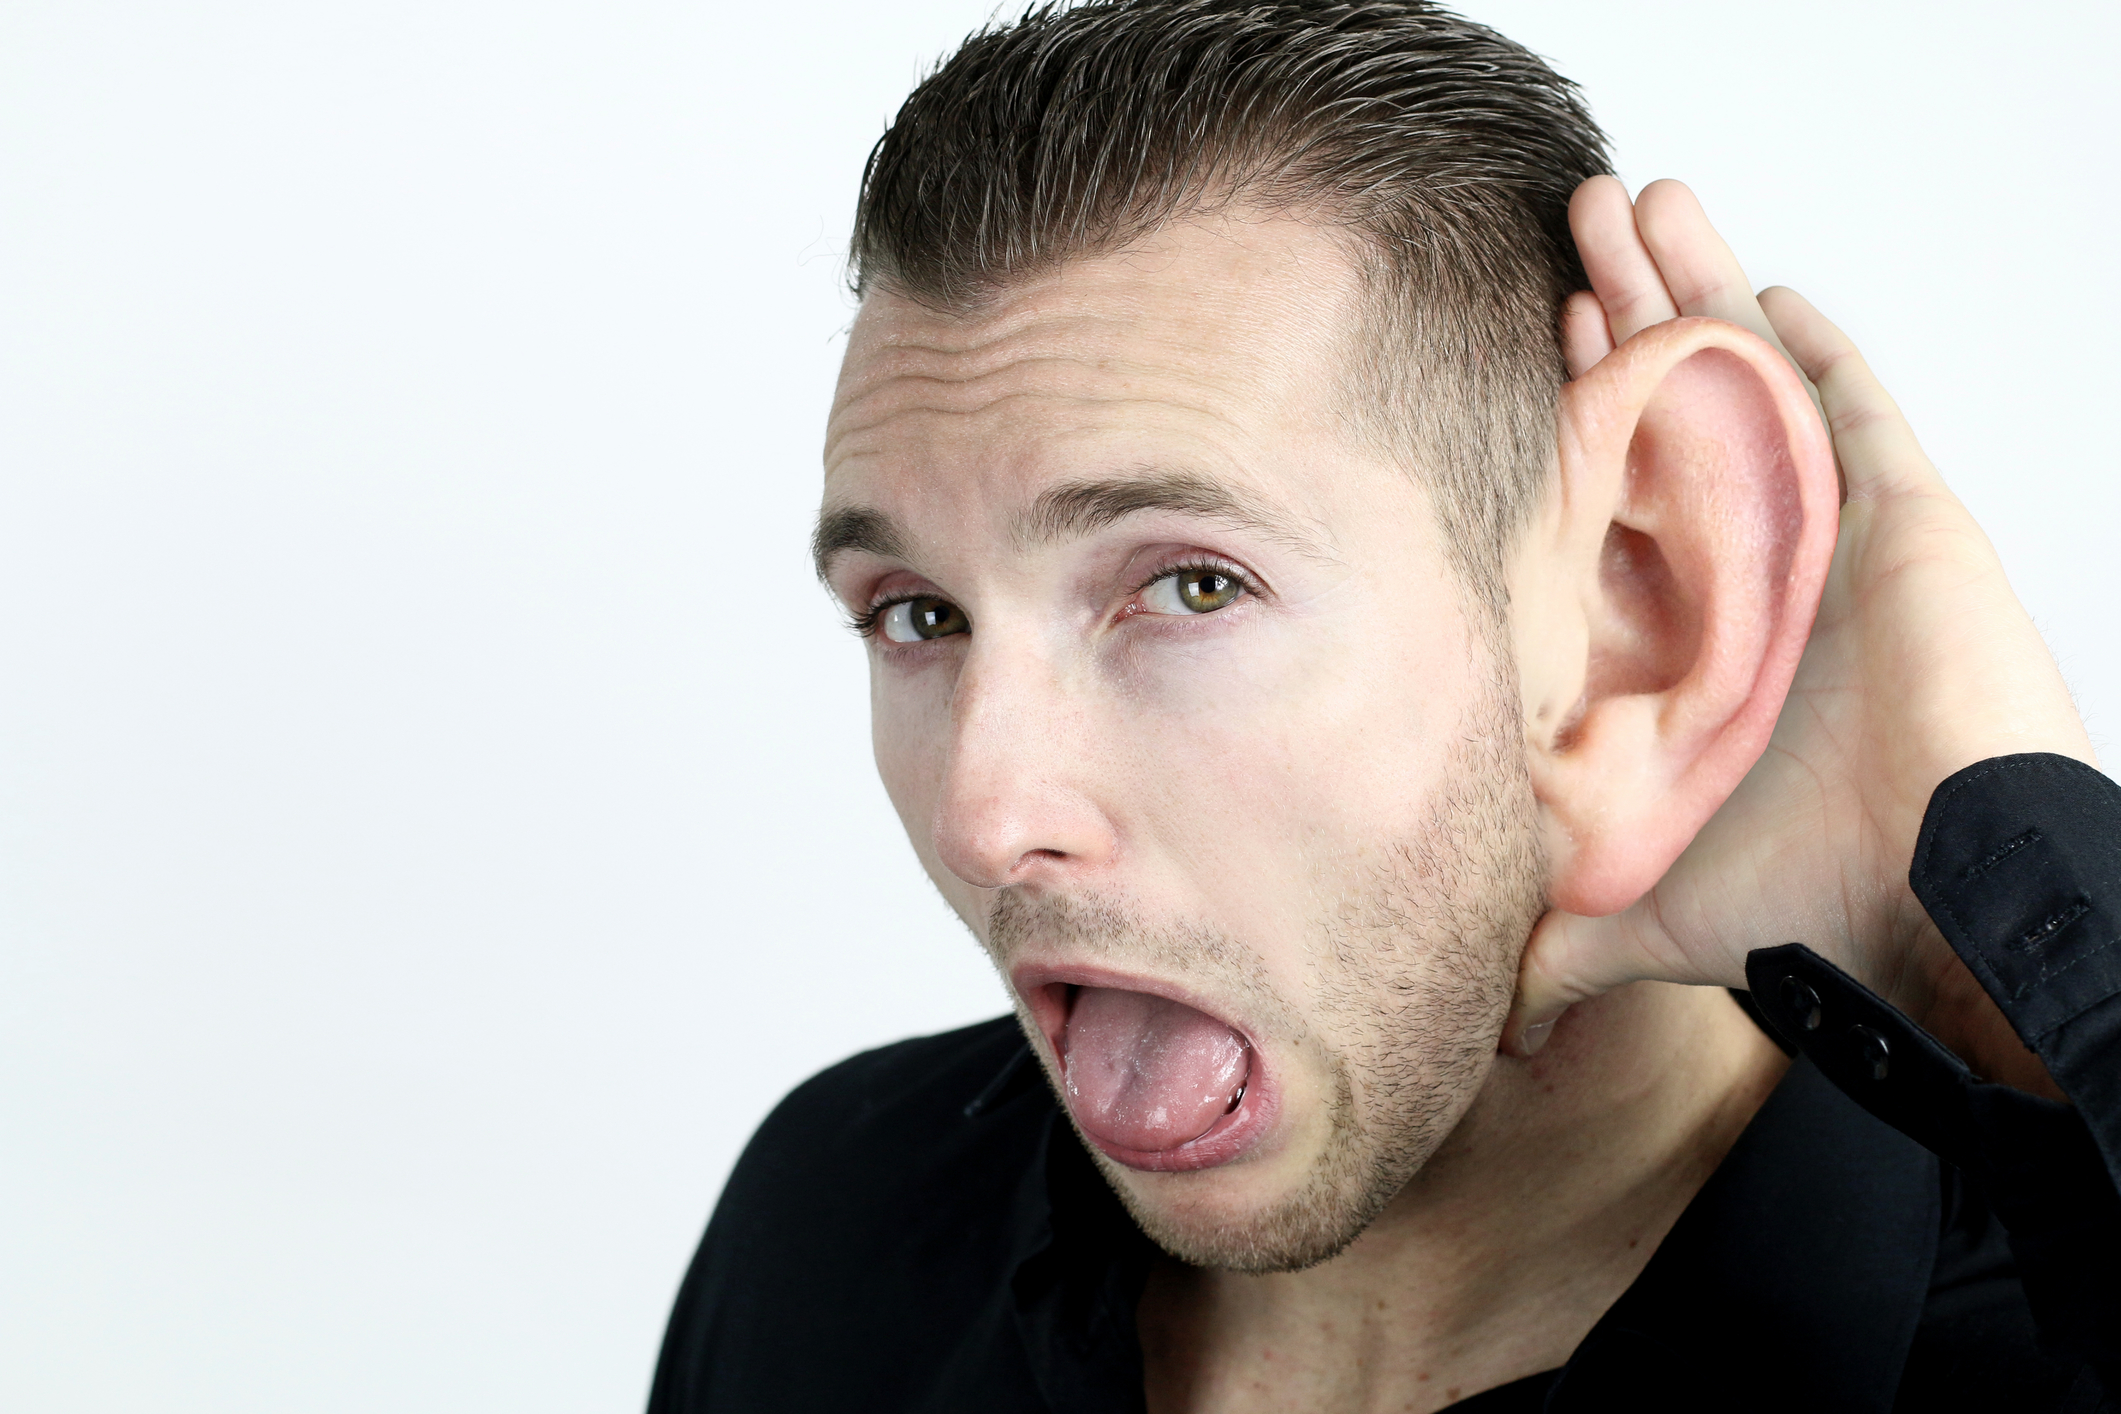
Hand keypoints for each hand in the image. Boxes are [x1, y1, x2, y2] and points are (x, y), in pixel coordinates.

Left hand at [1506, 177, 2094, 1092]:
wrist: (1935, 903)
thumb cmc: (1808, 899)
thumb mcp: (1644, 905)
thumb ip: (1557, 943)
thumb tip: (1479, 1017)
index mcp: (1691, 634)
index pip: (1615, 492)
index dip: (1569, 417)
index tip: (1514, 351)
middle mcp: (1752, 575)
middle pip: (1677, 413)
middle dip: (1622, 317)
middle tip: (1566, 234)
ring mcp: (1832, 544)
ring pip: (1755, 387)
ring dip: (1698, 295)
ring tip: (1637, 205)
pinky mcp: (1910, 529)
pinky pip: (1864, 415)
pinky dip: (1819, 353)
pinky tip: (1770, 291)